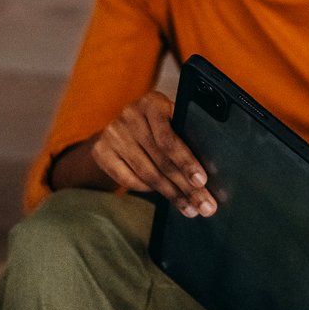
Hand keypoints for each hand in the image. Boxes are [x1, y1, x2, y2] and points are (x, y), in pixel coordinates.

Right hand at [90, 91, 216, 217]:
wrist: (121, 128)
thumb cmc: (158, 126)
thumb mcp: (172, 121)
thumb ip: (186, 136)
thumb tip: (207, 173)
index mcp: (153, 102)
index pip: (169, 138)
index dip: (187, 162)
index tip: (202, 181)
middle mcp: (130, 114)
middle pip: (161, 159)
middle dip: (185, 186)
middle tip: (204, 205)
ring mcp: (112, 133)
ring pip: (147, 173)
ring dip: (171, 194)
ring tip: (189, 207)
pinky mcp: (101, 151)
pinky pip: (128, 179)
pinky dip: (148, 190)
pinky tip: (163, 195)